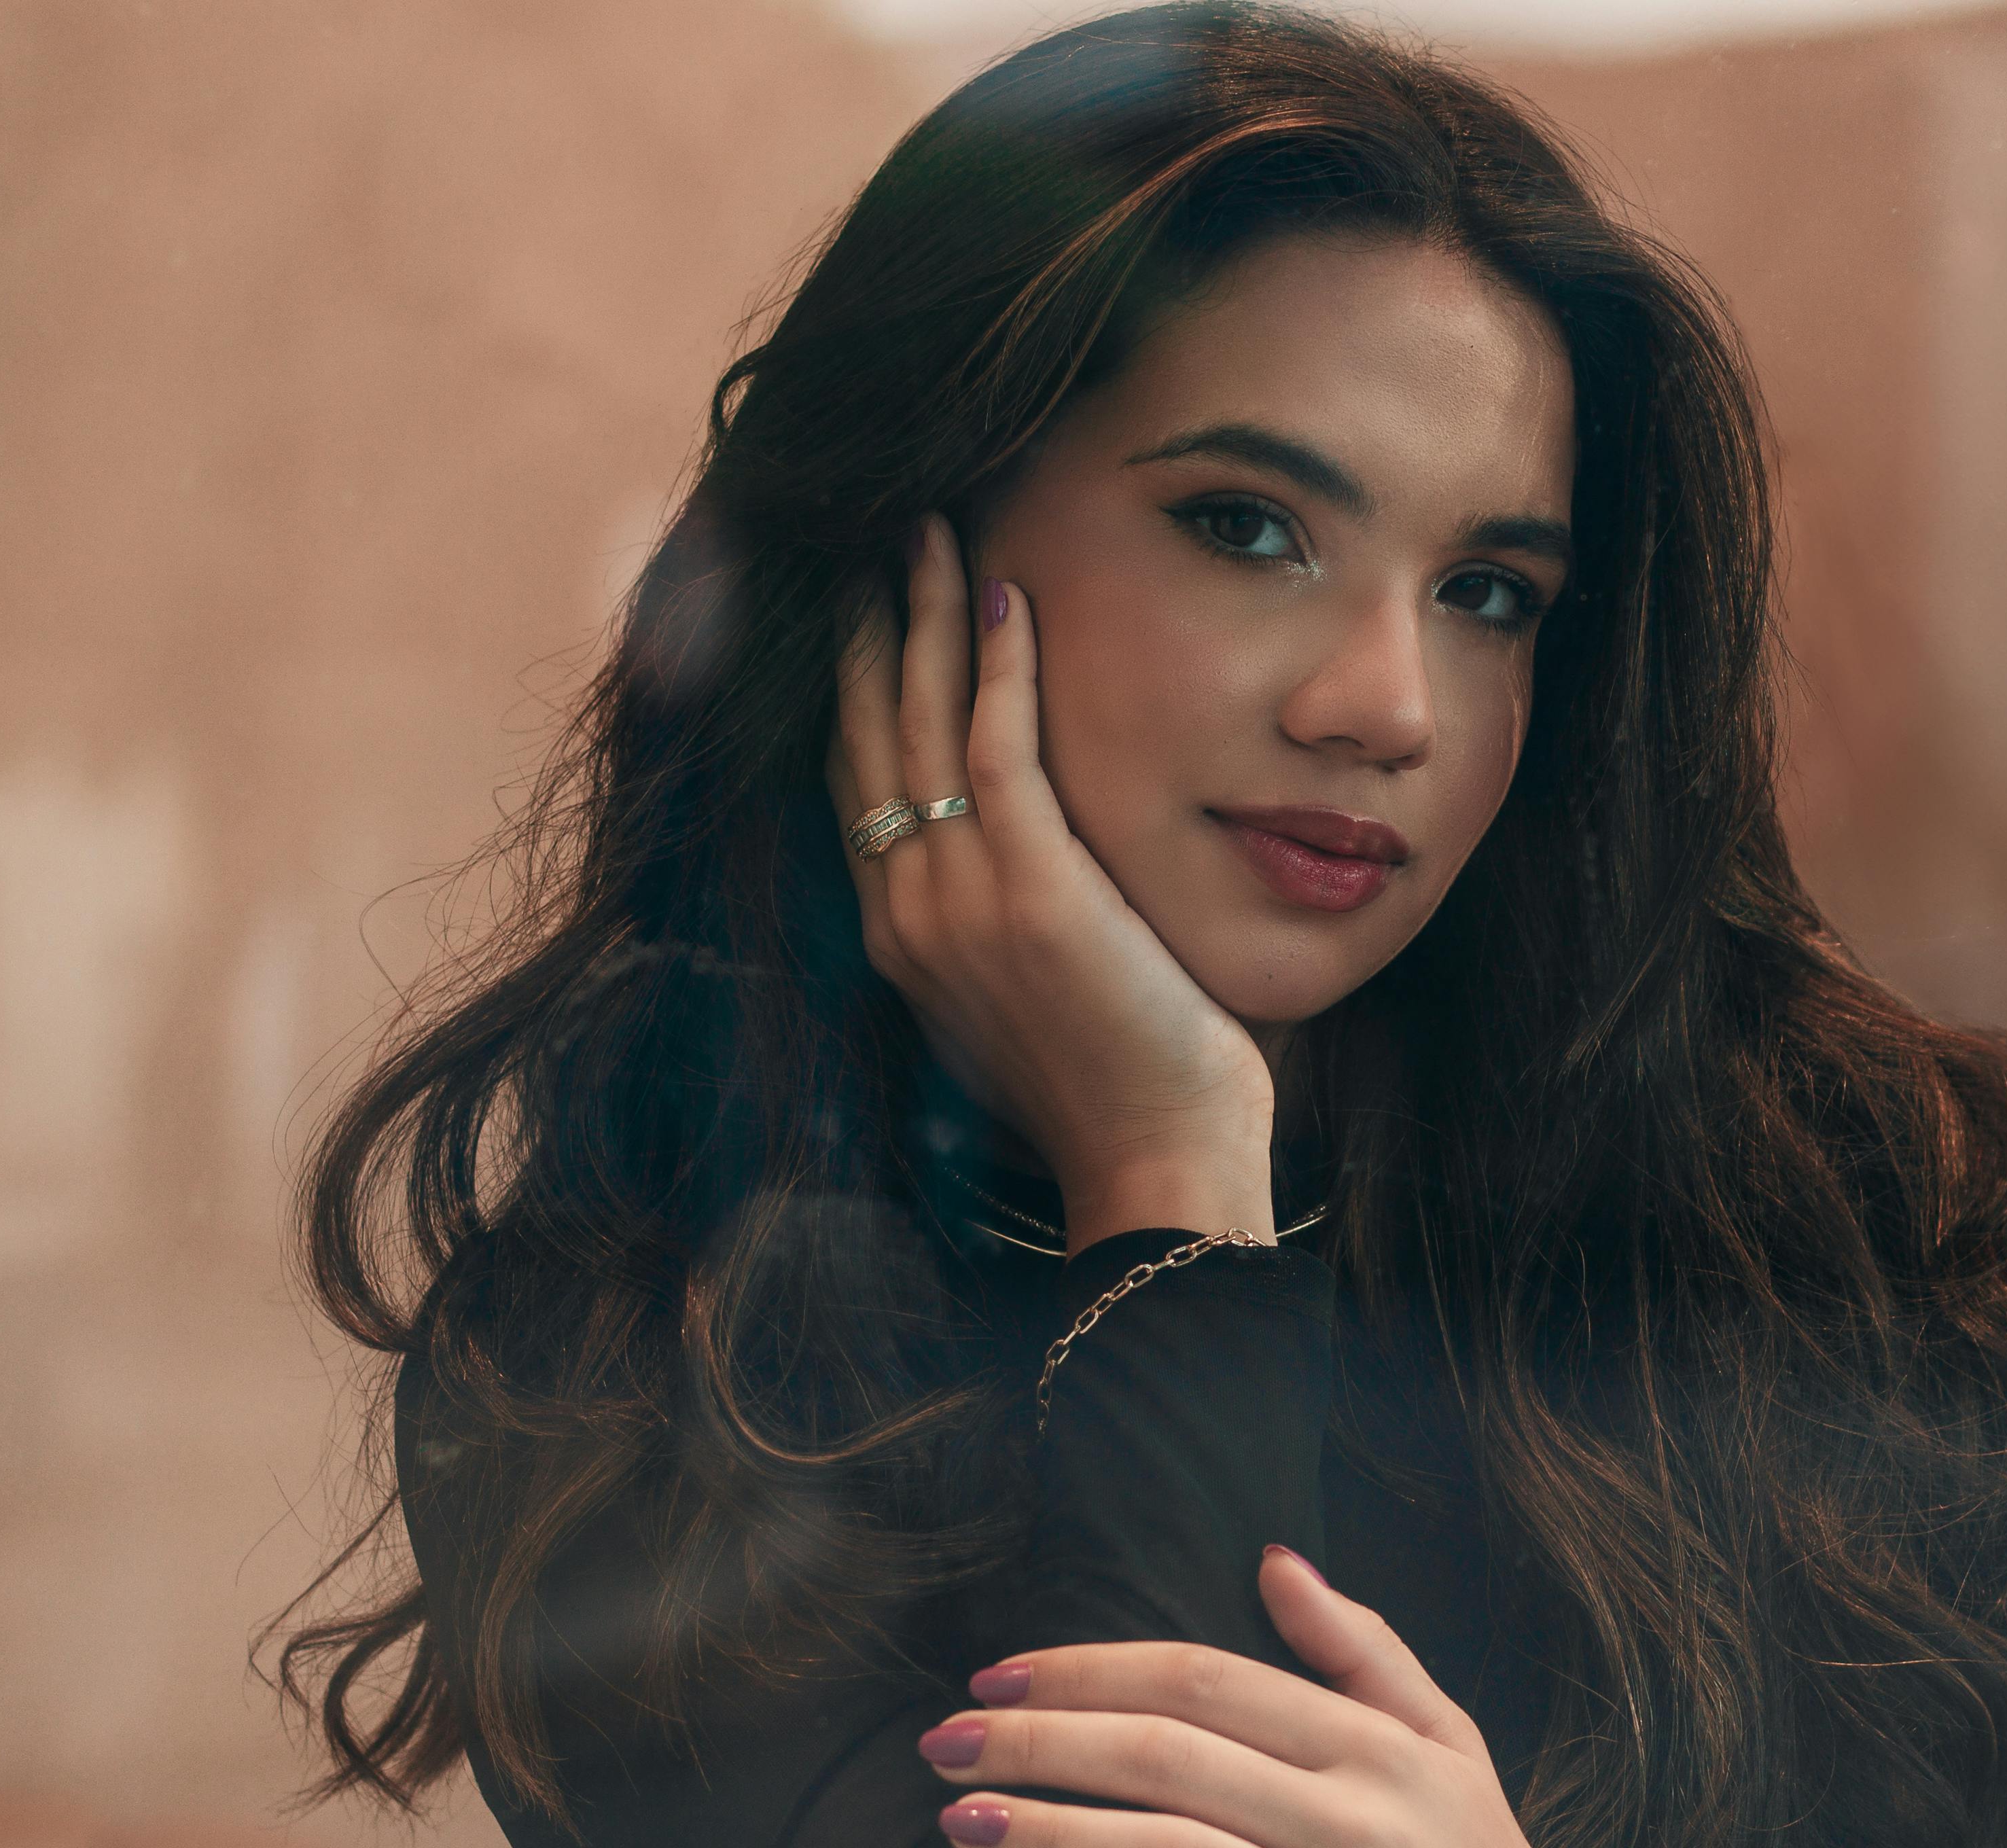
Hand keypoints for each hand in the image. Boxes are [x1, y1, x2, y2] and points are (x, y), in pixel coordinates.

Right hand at [825, 513, 1276, 1236]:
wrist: (1153, 1160)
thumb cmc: (1122, 1082)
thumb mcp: (1036, 987)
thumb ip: (1008, 914)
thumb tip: (1029, 848)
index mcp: (898, 935)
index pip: (856, 780)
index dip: (853, 685)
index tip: (865, 605)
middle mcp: (904, 909)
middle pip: (863, 733)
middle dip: (866, 625)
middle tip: (877, 533)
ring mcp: (955, 898)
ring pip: (915, 722)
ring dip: (919, 612)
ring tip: (927, 528)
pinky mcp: (1026, 887)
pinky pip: (994, 744)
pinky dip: (994, 660)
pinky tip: (1005, 589)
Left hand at [914, 1547, 1654, 1847]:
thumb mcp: (1445, 1739)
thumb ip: (1357, 1648)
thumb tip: (1273, 1559)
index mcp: (1371, 1748)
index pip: (1204, 1682)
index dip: (1088, 1672)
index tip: (993, 1680)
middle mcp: (1357, 1825)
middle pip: (1170, 1760)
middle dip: (1041, 1744)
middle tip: (940, 1746)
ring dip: (1056, 1841)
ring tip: (962, 1826)